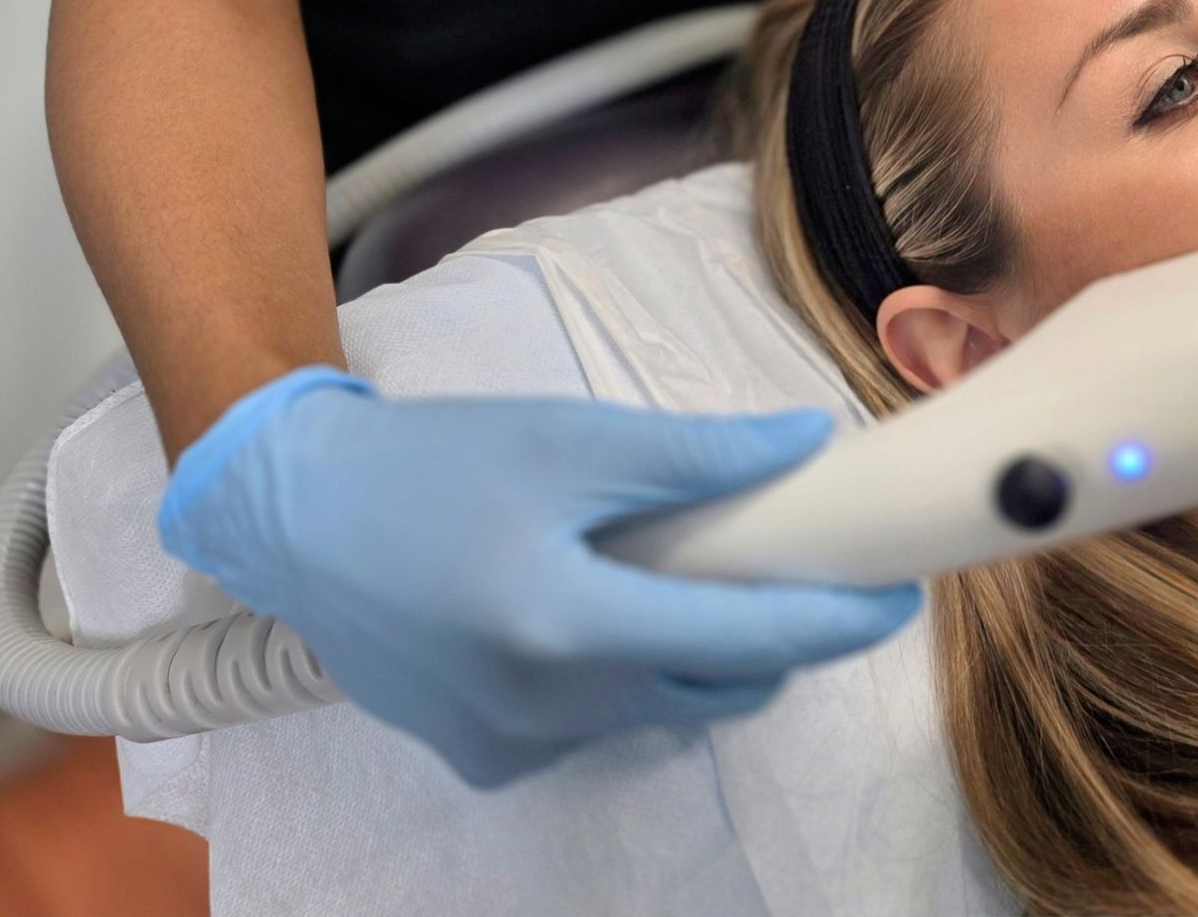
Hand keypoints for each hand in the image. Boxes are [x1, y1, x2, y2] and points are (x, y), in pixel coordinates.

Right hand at [158, 368, 919, 786]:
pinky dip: (625, 674)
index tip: (901, 594)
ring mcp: (513, 747)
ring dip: (698, 653)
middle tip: (798, 570)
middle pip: (717, 685)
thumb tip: (810, 445)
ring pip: (661, 707)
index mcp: (571, 628)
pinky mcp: (484, 758)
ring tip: (693, 576)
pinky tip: (599, 609)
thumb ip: (700, 456)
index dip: (837, 619)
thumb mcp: (573, 439)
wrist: (297, 516)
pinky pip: (596, 724)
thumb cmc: (437, 462)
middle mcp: (548, 711)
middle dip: (776, 638)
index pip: (749, 638)